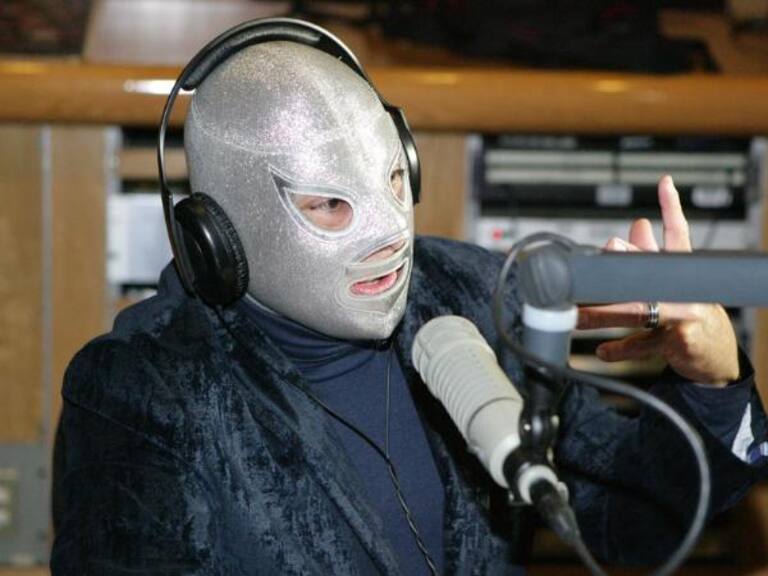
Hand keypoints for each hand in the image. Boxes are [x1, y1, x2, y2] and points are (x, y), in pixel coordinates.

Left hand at [577, 175, 739, 386]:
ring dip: (603, 312)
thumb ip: (653, 254)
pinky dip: (620, 349)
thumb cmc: (686, 310)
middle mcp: (684, 289)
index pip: (678, 234)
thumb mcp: (674, 281)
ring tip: (577, 314)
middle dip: (624, 261)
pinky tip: (602, 351)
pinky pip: (642, 345)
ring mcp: (682, 315)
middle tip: (605, 250)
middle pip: (650, 270)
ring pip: (638, 310)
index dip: (672, 208)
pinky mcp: (677, 342)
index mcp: (682, 270)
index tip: (665, 183)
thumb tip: (637, 224)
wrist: (714, 352)